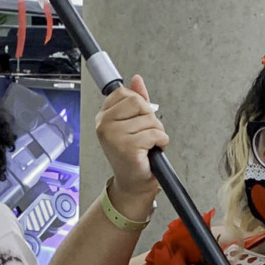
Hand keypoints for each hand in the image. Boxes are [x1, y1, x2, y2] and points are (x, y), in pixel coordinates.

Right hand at [95, 75, 165, 216]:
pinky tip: (152, 151)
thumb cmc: (133, 156)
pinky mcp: (126, 146)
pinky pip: (154, 133)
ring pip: (149, 120)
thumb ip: (135, 100)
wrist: (133, 184)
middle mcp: (104, 124)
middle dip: (150, 118)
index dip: (139, 105)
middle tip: (145, 135)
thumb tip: (137, 80)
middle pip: (138, 102)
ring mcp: (113, 135)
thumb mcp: (133, 124)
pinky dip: (161, 142)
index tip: (138, 120)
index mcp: (103, 116)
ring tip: (148, 145)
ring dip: (157, 133)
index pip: (125, 93)